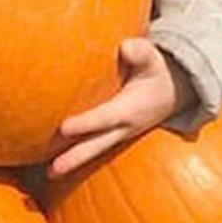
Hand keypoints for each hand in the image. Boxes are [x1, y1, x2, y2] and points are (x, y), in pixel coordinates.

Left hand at [46, 39, 196, 179]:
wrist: (172, 93)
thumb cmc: (155, 72)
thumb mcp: (153, 60)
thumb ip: (141, 52)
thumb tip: (125, 47)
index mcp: (131, 109)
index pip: (105, 118)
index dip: (86, 124)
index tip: (64, 128)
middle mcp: (123, 127)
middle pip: (96, 145)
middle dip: (75, 157)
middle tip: (53, 170)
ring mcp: (117, 135)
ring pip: (92, 150)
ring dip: (71, 162)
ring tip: (49, 175)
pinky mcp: (110, 136)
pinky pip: (92, 146)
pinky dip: (74, 154)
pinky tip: (51, 161)